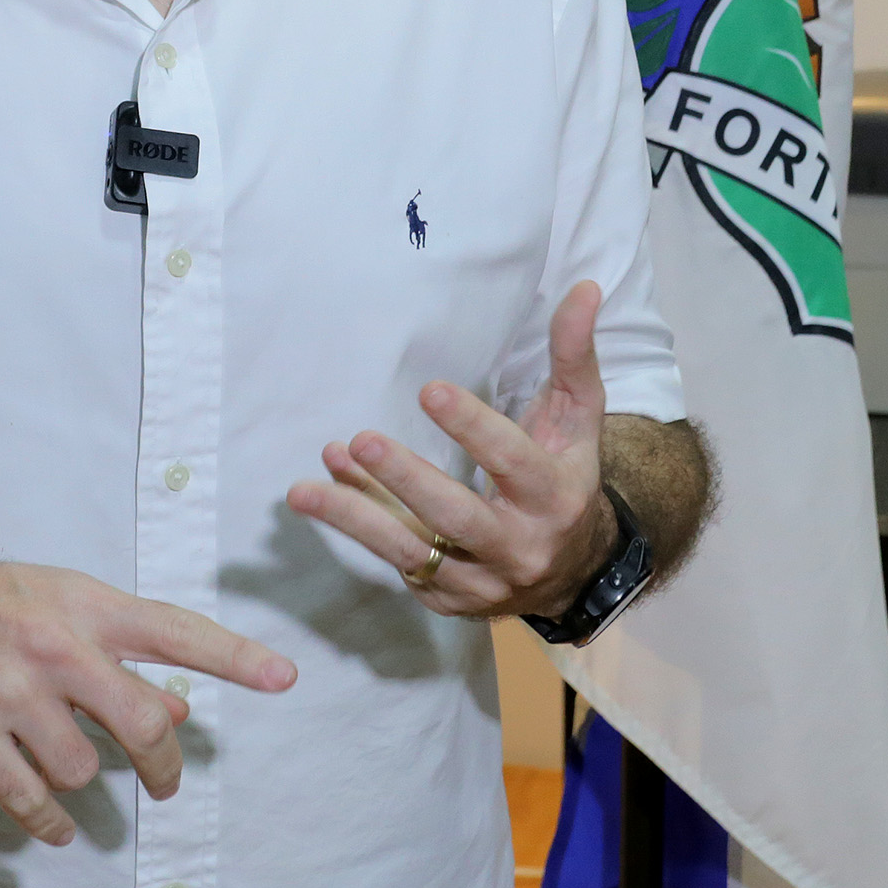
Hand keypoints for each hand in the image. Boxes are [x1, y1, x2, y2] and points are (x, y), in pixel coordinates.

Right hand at [0, 549, 296, 847]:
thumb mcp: (52, 604)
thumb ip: (117, 651)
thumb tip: (177, 705)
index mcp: (83, 606)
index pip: (176, 629)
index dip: (234, 657)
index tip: (283, 677)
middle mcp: (54, 645)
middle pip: (143, 721)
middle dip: (166, 765)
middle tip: (168, 784)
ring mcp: (10, 691)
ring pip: (85, 767)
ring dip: (85, 781)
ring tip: (66, 770)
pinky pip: (30, 799)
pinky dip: (50, 823)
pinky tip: (57, 827)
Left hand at [285, 281, 617, 619]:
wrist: (574, 572)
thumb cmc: (564, 475)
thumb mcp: (577, 419)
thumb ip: (573, 356)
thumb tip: (583, 287)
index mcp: (554, 496)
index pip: (512, 461)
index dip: (471, 427)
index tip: (428, 390)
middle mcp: (519, 546)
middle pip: (456, 515)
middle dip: (406, 480)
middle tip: (361, 441)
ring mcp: (480, 580)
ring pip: (410, 552)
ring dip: (354, 518)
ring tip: (303, 491)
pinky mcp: (445, 599)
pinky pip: (395, 560)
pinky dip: (359, 524)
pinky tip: (324, 491)